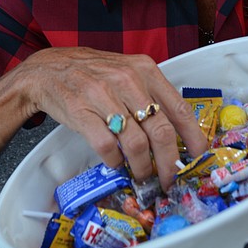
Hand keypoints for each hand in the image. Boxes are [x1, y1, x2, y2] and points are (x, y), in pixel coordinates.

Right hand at [16, 47, 208, 188]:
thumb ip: (151, 95)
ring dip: (142, 166)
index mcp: (145, 70)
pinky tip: (115, 162)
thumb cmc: (93, 73)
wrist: (49, 70)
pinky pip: (107, 147)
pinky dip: (115, 161)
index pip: (179, 108)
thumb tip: (176, 132)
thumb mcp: (128, 72)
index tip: (198, 156)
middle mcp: (127, 80)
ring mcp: (103, 95)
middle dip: (168, 162)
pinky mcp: (82, 112)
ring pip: (136, 143)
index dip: (193, 137)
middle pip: (160, 131)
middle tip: (169, 178)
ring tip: (141, 173)